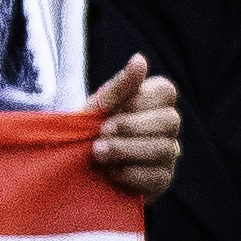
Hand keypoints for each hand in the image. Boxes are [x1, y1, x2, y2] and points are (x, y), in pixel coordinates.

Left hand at [86, 57, 185, 202]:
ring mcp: (168, 154)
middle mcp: (167, 126)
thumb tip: (139, 59)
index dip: (137, 101)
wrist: (70, 168)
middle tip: (100, 134)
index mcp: (153, 101)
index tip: (107, 111)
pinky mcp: (161, 180)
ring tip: (98, 153)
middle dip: (131, 127)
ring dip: (127, 150)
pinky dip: (131, 173)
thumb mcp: (96, 107)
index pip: (165, 92)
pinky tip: (110, 172)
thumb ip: (118, 87)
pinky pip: (158, 176)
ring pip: (164, 149)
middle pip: (170, 121)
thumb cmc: (86, 131)